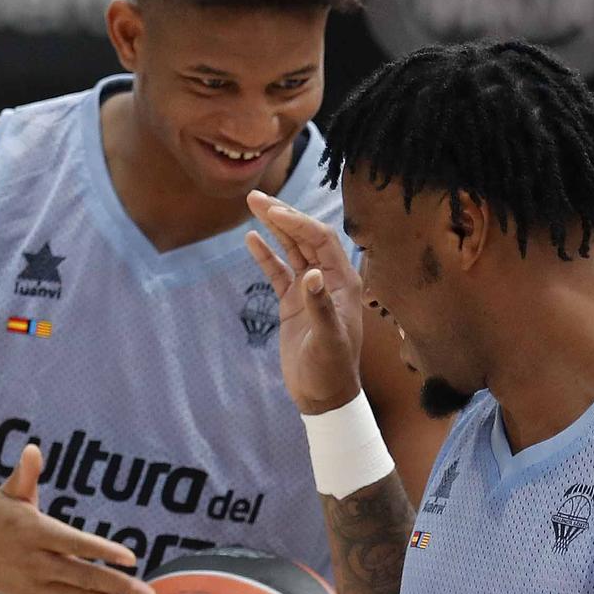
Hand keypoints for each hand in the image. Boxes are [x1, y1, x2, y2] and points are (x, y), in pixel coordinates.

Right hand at [0, 443, 157, 593]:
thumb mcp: (8, 493)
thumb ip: (26, 473)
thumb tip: (34, 448)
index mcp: (36, 533)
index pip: (74, 543)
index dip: (102, 551)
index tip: (130, 557)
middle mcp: (38, 562)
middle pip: (83, 576)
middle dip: (118, 586)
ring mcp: (37, 584)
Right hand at [245, 190, 366, 414]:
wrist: (323, 395)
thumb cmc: (331, 369)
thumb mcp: (328, 340)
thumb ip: (320, 306)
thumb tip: (310, 274)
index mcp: (343, 282)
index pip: (320, 240)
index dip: (298, 223)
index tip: (273, 211)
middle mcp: (328, 280)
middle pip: (305, 237)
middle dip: (283, 216)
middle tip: (255, 197)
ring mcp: (309, 290)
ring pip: (291, 249)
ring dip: (274, 228)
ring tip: (252, 206)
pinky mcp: (293, 303)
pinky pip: (278, 272)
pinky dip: (265, 256)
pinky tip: (250, 239)